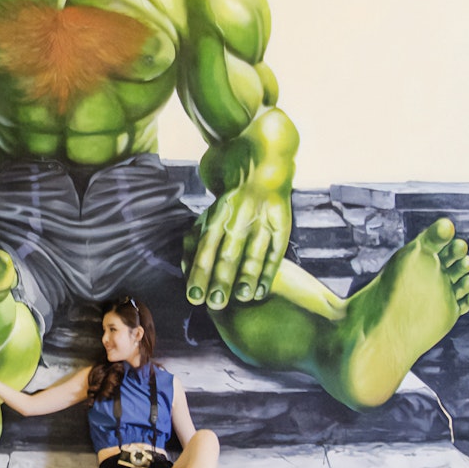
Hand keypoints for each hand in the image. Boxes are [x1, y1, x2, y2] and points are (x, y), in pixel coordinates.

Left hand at [184, 183, 290, 309]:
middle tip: (216, 303)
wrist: (260, 164)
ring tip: (242, 298)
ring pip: (254, 253)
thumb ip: (196, 240)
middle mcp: (240, 217)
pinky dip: (269, 272)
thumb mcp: (209, 214)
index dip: (200, 272)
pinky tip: (261, 292)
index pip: (206, 247)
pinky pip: (276, 251)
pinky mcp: (283, 224)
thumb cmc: (229, 201)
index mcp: (218, 215)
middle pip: (229, 252)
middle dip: (222, 279)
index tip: (195, 296)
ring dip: (247, 277)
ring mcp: (263, 220)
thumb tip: (186, 269)